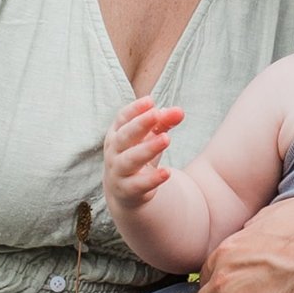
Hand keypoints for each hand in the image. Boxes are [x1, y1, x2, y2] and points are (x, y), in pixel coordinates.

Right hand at [103, 92, 182, 208]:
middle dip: (140, 124)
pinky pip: (139, 184)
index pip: (122, 119)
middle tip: (157, 114)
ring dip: (148, 148)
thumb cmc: (137, 155)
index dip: (135, 109)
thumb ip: (164, 123)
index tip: (150, 101)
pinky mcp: (128, 190)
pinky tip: (167, 172)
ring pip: (131, 159)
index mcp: (116, 134)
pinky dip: (152, 178)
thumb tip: (179, 111)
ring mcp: (118, 171)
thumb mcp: (150, 138)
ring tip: (166, 139)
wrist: (124, 191)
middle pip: (124, 136)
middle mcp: (114, 152)